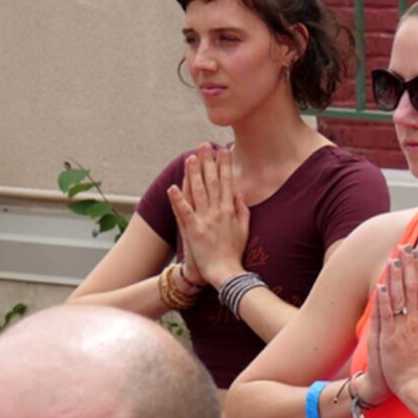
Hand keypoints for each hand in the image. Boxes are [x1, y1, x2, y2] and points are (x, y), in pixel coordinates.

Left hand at [166, 145, 248, 288]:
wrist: (225, 272)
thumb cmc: (234, 252)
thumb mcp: (244, 229)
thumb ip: (242, 210)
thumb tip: (239, 193)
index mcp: (230, 210)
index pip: (227, 182)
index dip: (225, 165)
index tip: (224, 150)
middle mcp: (218, 212)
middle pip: (212, 181)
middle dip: (208, 162)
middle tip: (204, 145)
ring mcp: (205, 220)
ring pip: (198, 192)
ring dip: (193, 173)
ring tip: (190, 157)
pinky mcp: (194, 230)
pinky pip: (185, 212)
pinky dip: (178, 199)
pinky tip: (173, 187)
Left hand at [374, 246, 417, 397]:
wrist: (416, 383)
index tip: (415, 254)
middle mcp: (414, 321)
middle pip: (411, 288)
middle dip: (407, 266)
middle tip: (405, 247)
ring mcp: (401, 328)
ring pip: (398, 298)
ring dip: (396, 277)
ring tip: (394, 259)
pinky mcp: (389, 337)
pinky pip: (386, 315)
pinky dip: (384, 300)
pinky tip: (382, 286)